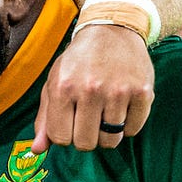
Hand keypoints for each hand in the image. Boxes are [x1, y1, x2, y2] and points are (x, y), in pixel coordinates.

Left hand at [32, 24, 152, 151]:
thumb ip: (45, 118)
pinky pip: (133, 130)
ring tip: (105, 112)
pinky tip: (122, 107)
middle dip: (86, 137)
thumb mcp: (54, 83)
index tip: (70, 122)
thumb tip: (38, 151)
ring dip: (108, 133)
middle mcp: (90, 90)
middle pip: (86, 144)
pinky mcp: (142, 92)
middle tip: (89, 120)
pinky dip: (128, 126)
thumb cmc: (78, 62)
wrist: (112, 30)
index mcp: (63, 88)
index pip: (61, 138)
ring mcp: (118, 91)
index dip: (65, 135)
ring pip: (111, 141)